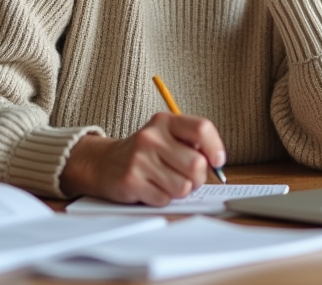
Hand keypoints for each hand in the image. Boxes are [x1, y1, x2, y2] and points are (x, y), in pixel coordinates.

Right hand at [59, 112, 225, 204]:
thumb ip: (191, 143)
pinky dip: (163, 198)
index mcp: (165, 121)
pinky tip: (151, 188)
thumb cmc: (145, 152)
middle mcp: (151, 137)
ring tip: (166, 182)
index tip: (217, 161)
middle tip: (189, 178)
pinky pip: (164, 199)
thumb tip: (216, 162)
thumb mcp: (166, 136)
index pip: (201, 128)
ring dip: (180, 190)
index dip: (215, 147)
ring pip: (183, 187)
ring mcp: (140, 159)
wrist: (104, 162)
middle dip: (198, 178)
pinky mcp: (131, 181)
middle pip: (196, 164)